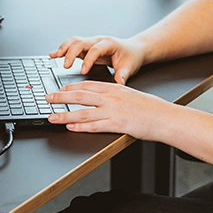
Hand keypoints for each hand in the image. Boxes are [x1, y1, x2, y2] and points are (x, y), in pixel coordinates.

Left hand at [45, 81, 173, 139]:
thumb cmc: (150, 108)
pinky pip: (94, 126)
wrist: (164, 117)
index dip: (70, 87)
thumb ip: (115, 95)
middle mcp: (110, 98)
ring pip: (83, 111)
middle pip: (80, 96)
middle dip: (61, 97)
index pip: (87, 85)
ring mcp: (112, 111)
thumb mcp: (130, 95)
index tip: (59, 89)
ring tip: (52, 116)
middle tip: (47, 99)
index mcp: (113, 88)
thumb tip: (104, 97)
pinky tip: (70, 127)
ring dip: (64, 114)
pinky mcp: (116, 125)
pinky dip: (80, 126)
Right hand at [49, 35, 145, 84]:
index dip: (88, 60)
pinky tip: (53, 55)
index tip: (83, 71)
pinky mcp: (86, 47)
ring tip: (55, 57)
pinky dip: (62, 50)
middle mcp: (98, 40)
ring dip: (64, 48)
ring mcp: (91, 43)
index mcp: (109, 43)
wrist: (132, 49)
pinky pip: (72, 46)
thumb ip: (123, 75)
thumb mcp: (129, 67)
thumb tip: (119, 82)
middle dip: (71, 53)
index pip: (95, 50)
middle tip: (66, 66)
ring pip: (74, 41)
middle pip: (81, 42)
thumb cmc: (131, 57)